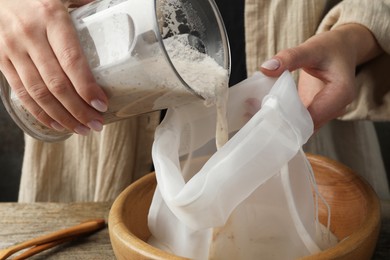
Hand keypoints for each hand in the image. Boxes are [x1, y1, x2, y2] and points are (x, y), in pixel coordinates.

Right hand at [0, 0, 107, 134]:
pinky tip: (57, 124)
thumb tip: (115, 10)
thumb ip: (85, 3)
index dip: (87, 86)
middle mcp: (31, 35)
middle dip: (79, 110)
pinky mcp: (0, 60)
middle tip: (97, 124)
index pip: (71, 60)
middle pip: (57, 83)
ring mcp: (13, 49)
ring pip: (38, 93)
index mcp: (51, 18)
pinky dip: (40, 112)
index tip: (102, 104)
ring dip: (62, 117)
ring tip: (81, 129)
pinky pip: (21, 93)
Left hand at [260, 24, 381, 130]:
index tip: (265, 112)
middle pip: (306, 126)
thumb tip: (265, 68)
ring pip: (301, 128)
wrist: (342, 50)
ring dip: (280, 123)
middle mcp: (336, 109)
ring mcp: (326, 113)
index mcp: (341, 94)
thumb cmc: (330, 48)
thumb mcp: (311, 48)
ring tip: (257, 114)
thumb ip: (289, 57)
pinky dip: (283, 118)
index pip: (312, 117)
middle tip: (256, 115)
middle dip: (282, 124)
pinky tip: (264, 111)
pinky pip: (298, 122)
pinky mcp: (315, 114)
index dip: (288, 118)